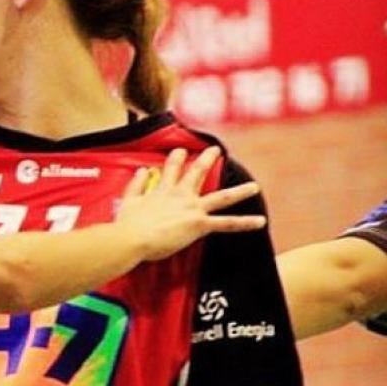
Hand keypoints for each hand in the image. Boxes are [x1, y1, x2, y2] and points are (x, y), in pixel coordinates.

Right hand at [116, 146, 265, 261]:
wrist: (133, 238)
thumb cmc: (128, 224)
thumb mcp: (129, 200)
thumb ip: (137, 184)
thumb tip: (143, 169)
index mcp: (163, 190)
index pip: (171, 169)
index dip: (176, 158)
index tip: (181, 150)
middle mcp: (181, 195)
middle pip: (197, 173)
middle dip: (207, 160)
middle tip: (216, 150)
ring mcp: (192, 208)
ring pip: (222, 197)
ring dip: (239, 192)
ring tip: (254, 187)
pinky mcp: (199, 223)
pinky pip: (227, 223)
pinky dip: (245, 223)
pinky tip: (260, 221)